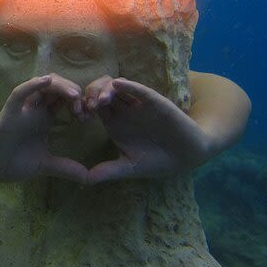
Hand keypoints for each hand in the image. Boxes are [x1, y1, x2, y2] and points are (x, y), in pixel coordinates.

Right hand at [0, 74, 88, 184]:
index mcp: (45, 118)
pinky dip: (32, 85)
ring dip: (60, 86)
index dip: (80, 102)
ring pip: (42, 85)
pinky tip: (45, 81)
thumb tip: (88, 178)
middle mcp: (35, 109)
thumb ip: (65, 168)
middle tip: (85, 105)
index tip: (91, 114)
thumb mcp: (45, 166)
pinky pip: (19, 93)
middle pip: (57, 88)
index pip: (65, 100)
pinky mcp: (9, 112)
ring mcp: (22, 109)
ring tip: (74, 95)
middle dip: (74, 91)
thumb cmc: (12, 163)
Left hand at [83, 76, 208, 183]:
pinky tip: (118, 85)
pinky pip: (140, 90)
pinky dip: (129, 86)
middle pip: (101, 91)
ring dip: (106, 89)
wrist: (187, 157)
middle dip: (91, 94)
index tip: (79, 116)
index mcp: (114, 122)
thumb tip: (85, 181)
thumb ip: (108, 171)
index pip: (93, 106)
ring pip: (117, 86)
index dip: (83, 107)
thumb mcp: (129, 167)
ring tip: (101, 101)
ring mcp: (139, 104)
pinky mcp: (155, 102)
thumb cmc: (157, 161)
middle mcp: (124, 110)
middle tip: (88, 107)